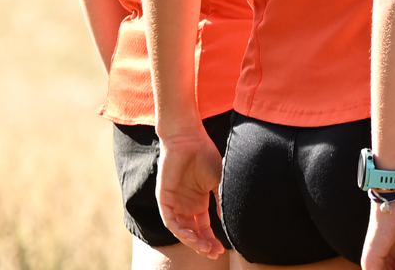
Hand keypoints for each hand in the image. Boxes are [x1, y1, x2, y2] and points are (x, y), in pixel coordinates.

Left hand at [155, 127, 225, 257]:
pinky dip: (180, 230)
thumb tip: (230, 221)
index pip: (203, 228)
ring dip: (192, 241)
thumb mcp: (219, 182)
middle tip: (214, 253)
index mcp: (198, 203)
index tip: (222, 250)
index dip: (211, 240)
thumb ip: (222, 201)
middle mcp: (186, 206)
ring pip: (181, 230)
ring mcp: (174, 203)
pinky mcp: (164, 199)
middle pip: (193, 233)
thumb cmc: (205, 156)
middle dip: (203, 245)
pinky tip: (191, 236)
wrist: (188, 140)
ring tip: (205, 247)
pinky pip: (170, 220)